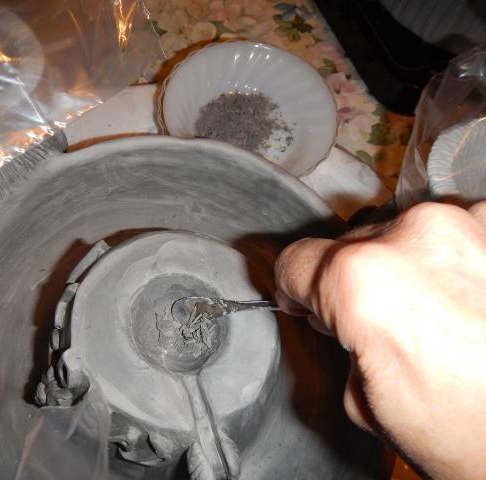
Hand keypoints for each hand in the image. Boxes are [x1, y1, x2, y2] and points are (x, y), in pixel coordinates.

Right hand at [274, 202, 485, 479]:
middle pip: (352, 243)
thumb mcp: (371, 405)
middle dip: (356, 281)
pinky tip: (476, 302)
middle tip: (384, 327)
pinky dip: (459, 259)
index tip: (306, 303)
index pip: (297, 261)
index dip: (296, 290)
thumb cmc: (478, 439)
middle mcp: (418, 233)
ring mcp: (475, 222)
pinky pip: (462, 232)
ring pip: (407, 233)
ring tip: (441, 318)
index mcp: (365, 281)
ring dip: (409, 265)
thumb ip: (342, 343)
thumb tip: (340, 319)